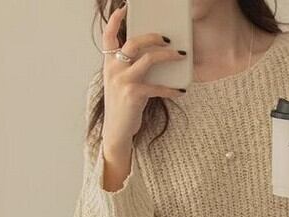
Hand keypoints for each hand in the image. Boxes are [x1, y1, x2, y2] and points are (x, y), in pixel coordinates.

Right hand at [100, 4, 185, 150]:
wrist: (116, 132)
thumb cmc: (122, 107)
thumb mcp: (119, 83)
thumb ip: (128, 67)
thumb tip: (150, 54)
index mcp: (109, 63)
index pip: (108, 36)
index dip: (115, 20)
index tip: (124, 8)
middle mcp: (114, 69)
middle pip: (133, 42)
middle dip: (152, 36)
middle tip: (168, 38)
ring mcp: (123, 81)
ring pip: (148, 59)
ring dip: (167, 55)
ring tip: (180, 56)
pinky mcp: (134, 94)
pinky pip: (157, 86)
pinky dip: (171, 89)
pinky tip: (180, 91)